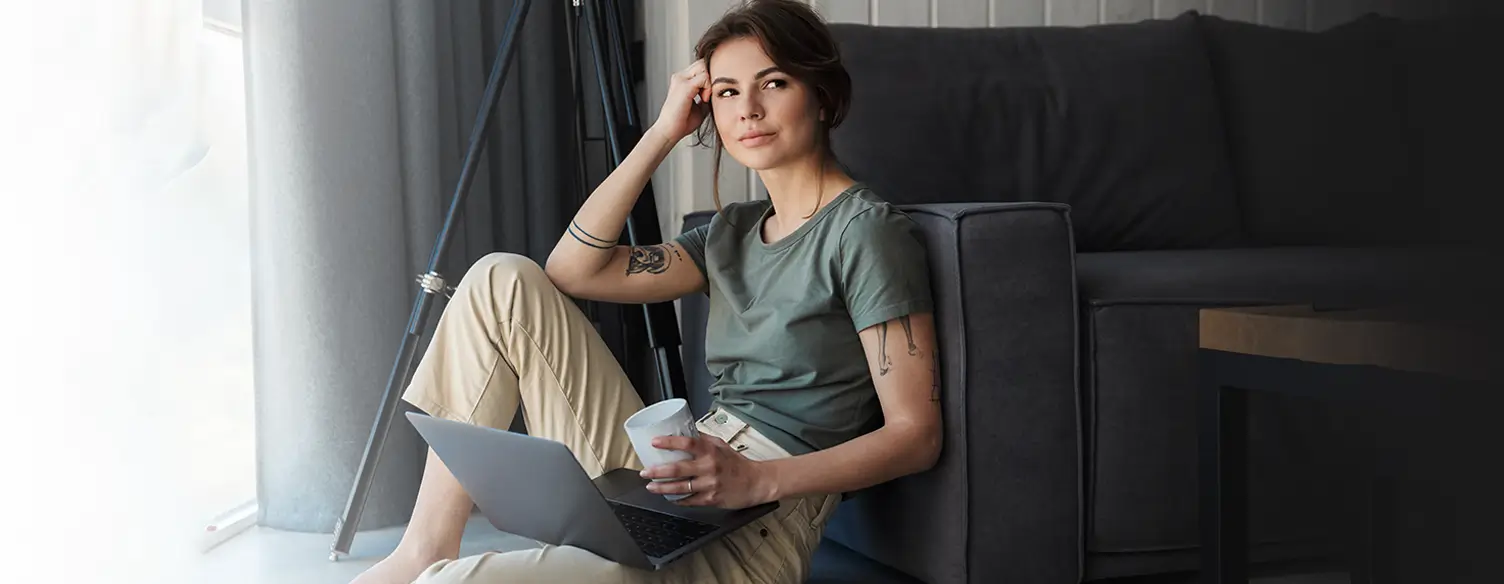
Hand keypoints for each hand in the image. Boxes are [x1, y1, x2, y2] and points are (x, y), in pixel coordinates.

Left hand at [640, 434, 773, 508]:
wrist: (756, 483)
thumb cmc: (737, 463)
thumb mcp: (721, 445)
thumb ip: (703, 440)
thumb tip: (683, 432)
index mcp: (711, 451)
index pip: (687, 443)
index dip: (668, 442)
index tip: (654, 442)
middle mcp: (709, 467)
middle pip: (678, 469)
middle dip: (657, 471)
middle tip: (645, 472)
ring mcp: (709, 485)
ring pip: (680, 488)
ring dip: (662, 488)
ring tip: (651, 486)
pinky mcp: (711, 499)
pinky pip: (689, 501)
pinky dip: (677, 500)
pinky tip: (669, 498)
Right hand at [648, 59, 711, 143]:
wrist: (670, 131)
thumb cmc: (682, 122)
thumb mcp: (699, 106)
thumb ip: (706, 96)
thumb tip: (718, 92)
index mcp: (682, 80)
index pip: (701, 67)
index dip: (710, 77)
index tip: (710, 95)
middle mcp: (680, 77)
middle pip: (703, 63)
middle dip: (711, 76)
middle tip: (709, 95)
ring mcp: (681, 79)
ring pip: (704, 66)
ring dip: (710, 81)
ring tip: (706, 97)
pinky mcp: (685, 86)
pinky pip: (705, 77)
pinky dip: (709, 87)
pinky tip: (704, 99)